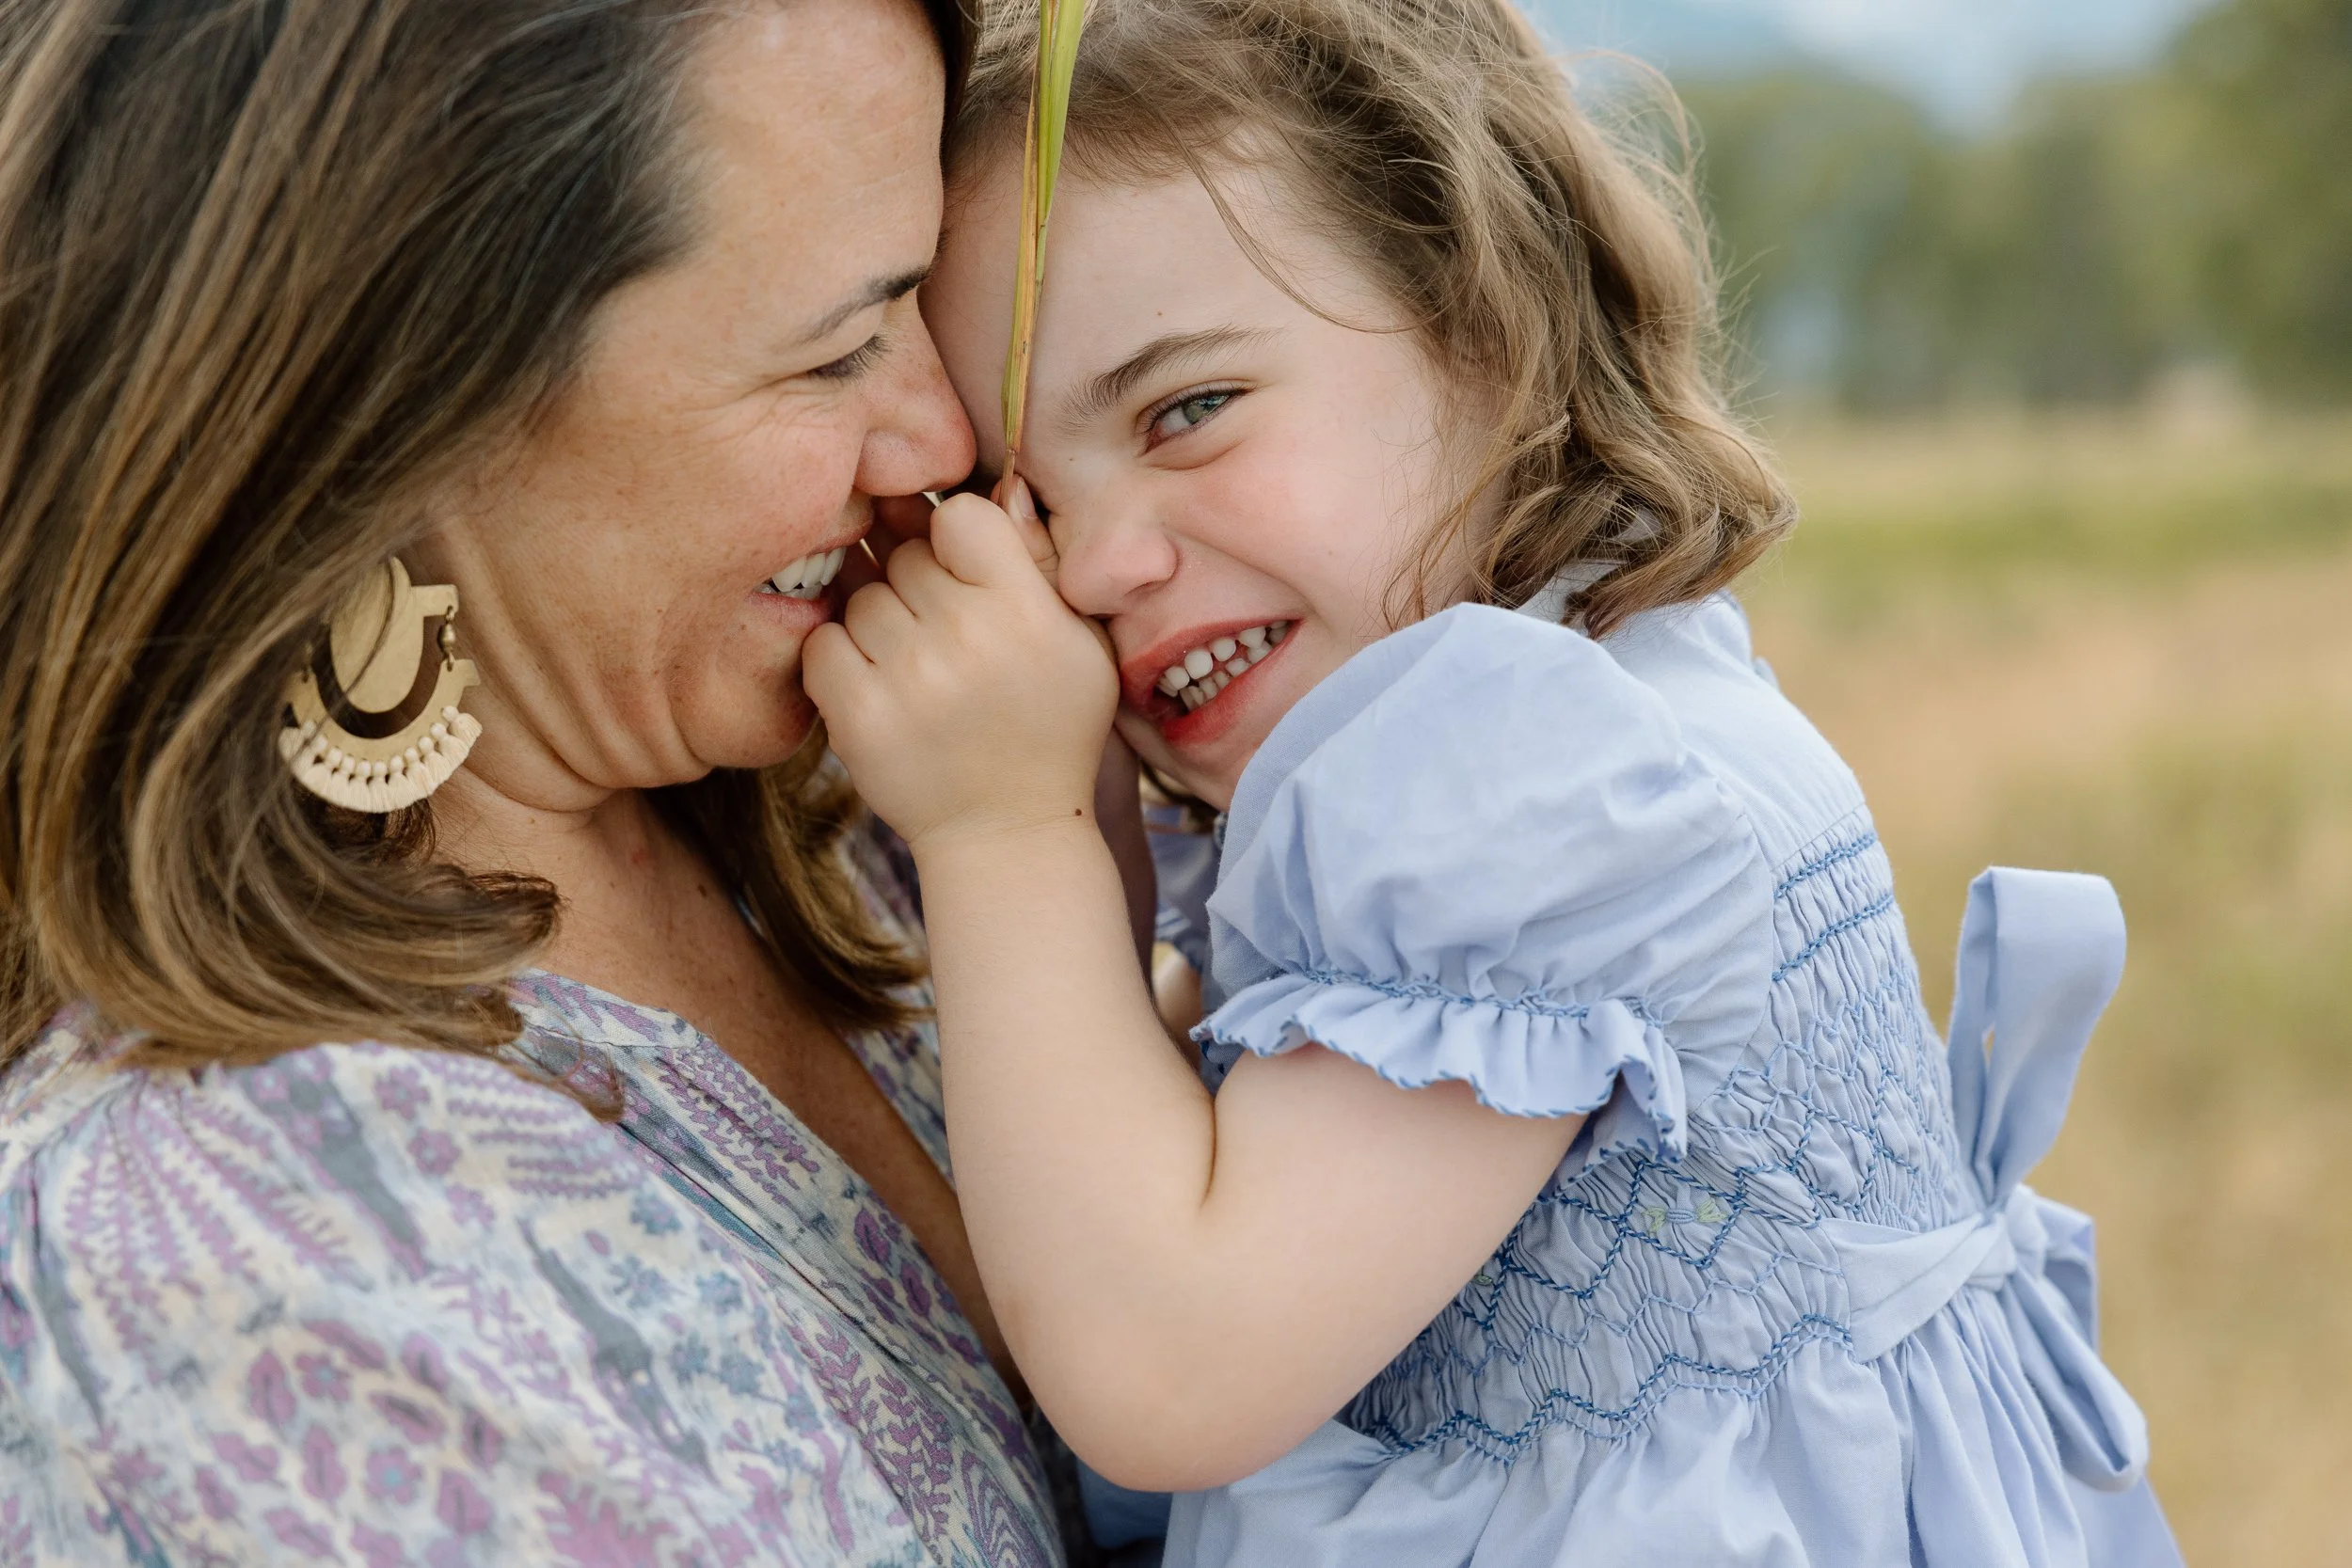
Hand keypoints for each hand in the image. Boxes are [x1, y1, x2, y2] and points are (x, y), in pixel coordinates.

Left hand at [805, 488, 1117, 852]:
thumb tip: (1003, 484)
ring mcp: (907, 677)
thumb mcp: (1080, 642)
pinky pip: (822, 643)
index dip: (957, 538)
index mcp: (1026, 609)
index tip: (967, 574)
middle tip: (942, 628)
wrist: (1008, 832)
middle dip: (917, 579)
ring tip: (915, 662)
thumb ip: (1042, 560)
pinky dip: (841, 657)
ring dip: (880, 620)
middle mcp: (966, 636)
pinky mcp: (857, 716)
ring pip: (862, 596)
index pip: (960, 515)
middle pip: (907, 553)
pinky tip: (878, 684)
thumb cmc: (1050, 727)